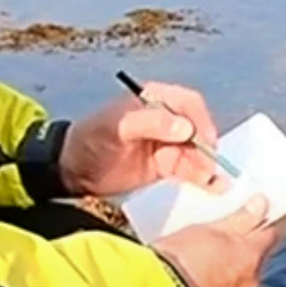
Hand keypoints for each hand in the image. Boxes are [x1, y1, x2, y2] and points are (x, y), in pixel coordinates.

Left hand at [62, 82, 226, 198]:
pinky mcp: (165, 165)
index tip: (204, 140)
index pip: (188, 103)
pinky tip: (212, 187)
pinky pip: (190, 169)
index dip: (200, 120)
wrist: (71, 171)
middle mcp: (166, 119)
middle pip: (197, 128)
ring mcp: (167, 143)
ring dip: (208, 165)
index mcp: (154, 99)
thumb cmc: (89, 140)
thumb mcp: (116, 128)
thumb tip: (185, 128)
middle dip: (206, 147)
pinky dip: (202, 178)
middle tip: (209, 167)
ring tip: (214, 182)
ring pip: (197, 151)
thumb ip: (150, 123)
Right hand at [154, 196, 277, 286]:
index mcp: (250, 257)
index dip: (259, 227)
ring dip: (228, 279)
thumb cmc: (177, 260)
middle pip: (254, 264)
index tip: (250, 221)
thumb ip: (240, 218)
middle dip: (241, 256)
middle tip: (215, 247)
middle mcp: (249, 285)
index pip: (268, 235)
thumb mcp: (208, 229)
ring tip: (200, 271)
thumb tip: (261, 205)